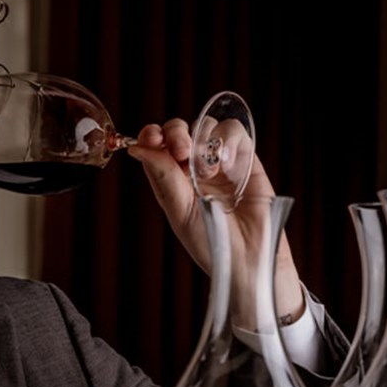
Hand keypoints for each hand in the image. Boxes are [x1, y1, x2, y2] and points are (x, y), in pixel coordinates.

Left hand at [128, 118, 304, 325]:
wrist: (249, 258)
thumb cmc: (211, 243)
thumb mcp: (180, 211)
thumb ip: (163, 176)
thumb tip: (137, 148)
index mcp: (170, 182)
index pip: (155, 148)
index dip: (151, 136)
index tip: (151, 137)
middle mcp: (192, 170)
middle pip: (178, 132)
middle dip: (175, 133)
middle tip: (181, 151)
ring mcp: (219, 163)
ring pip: (205, 127)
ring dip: (202, 140)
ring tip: (208, 170)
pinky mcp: (245, 160)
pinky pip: (234, 132)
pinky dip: (227, 139)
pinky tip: (225, 163)